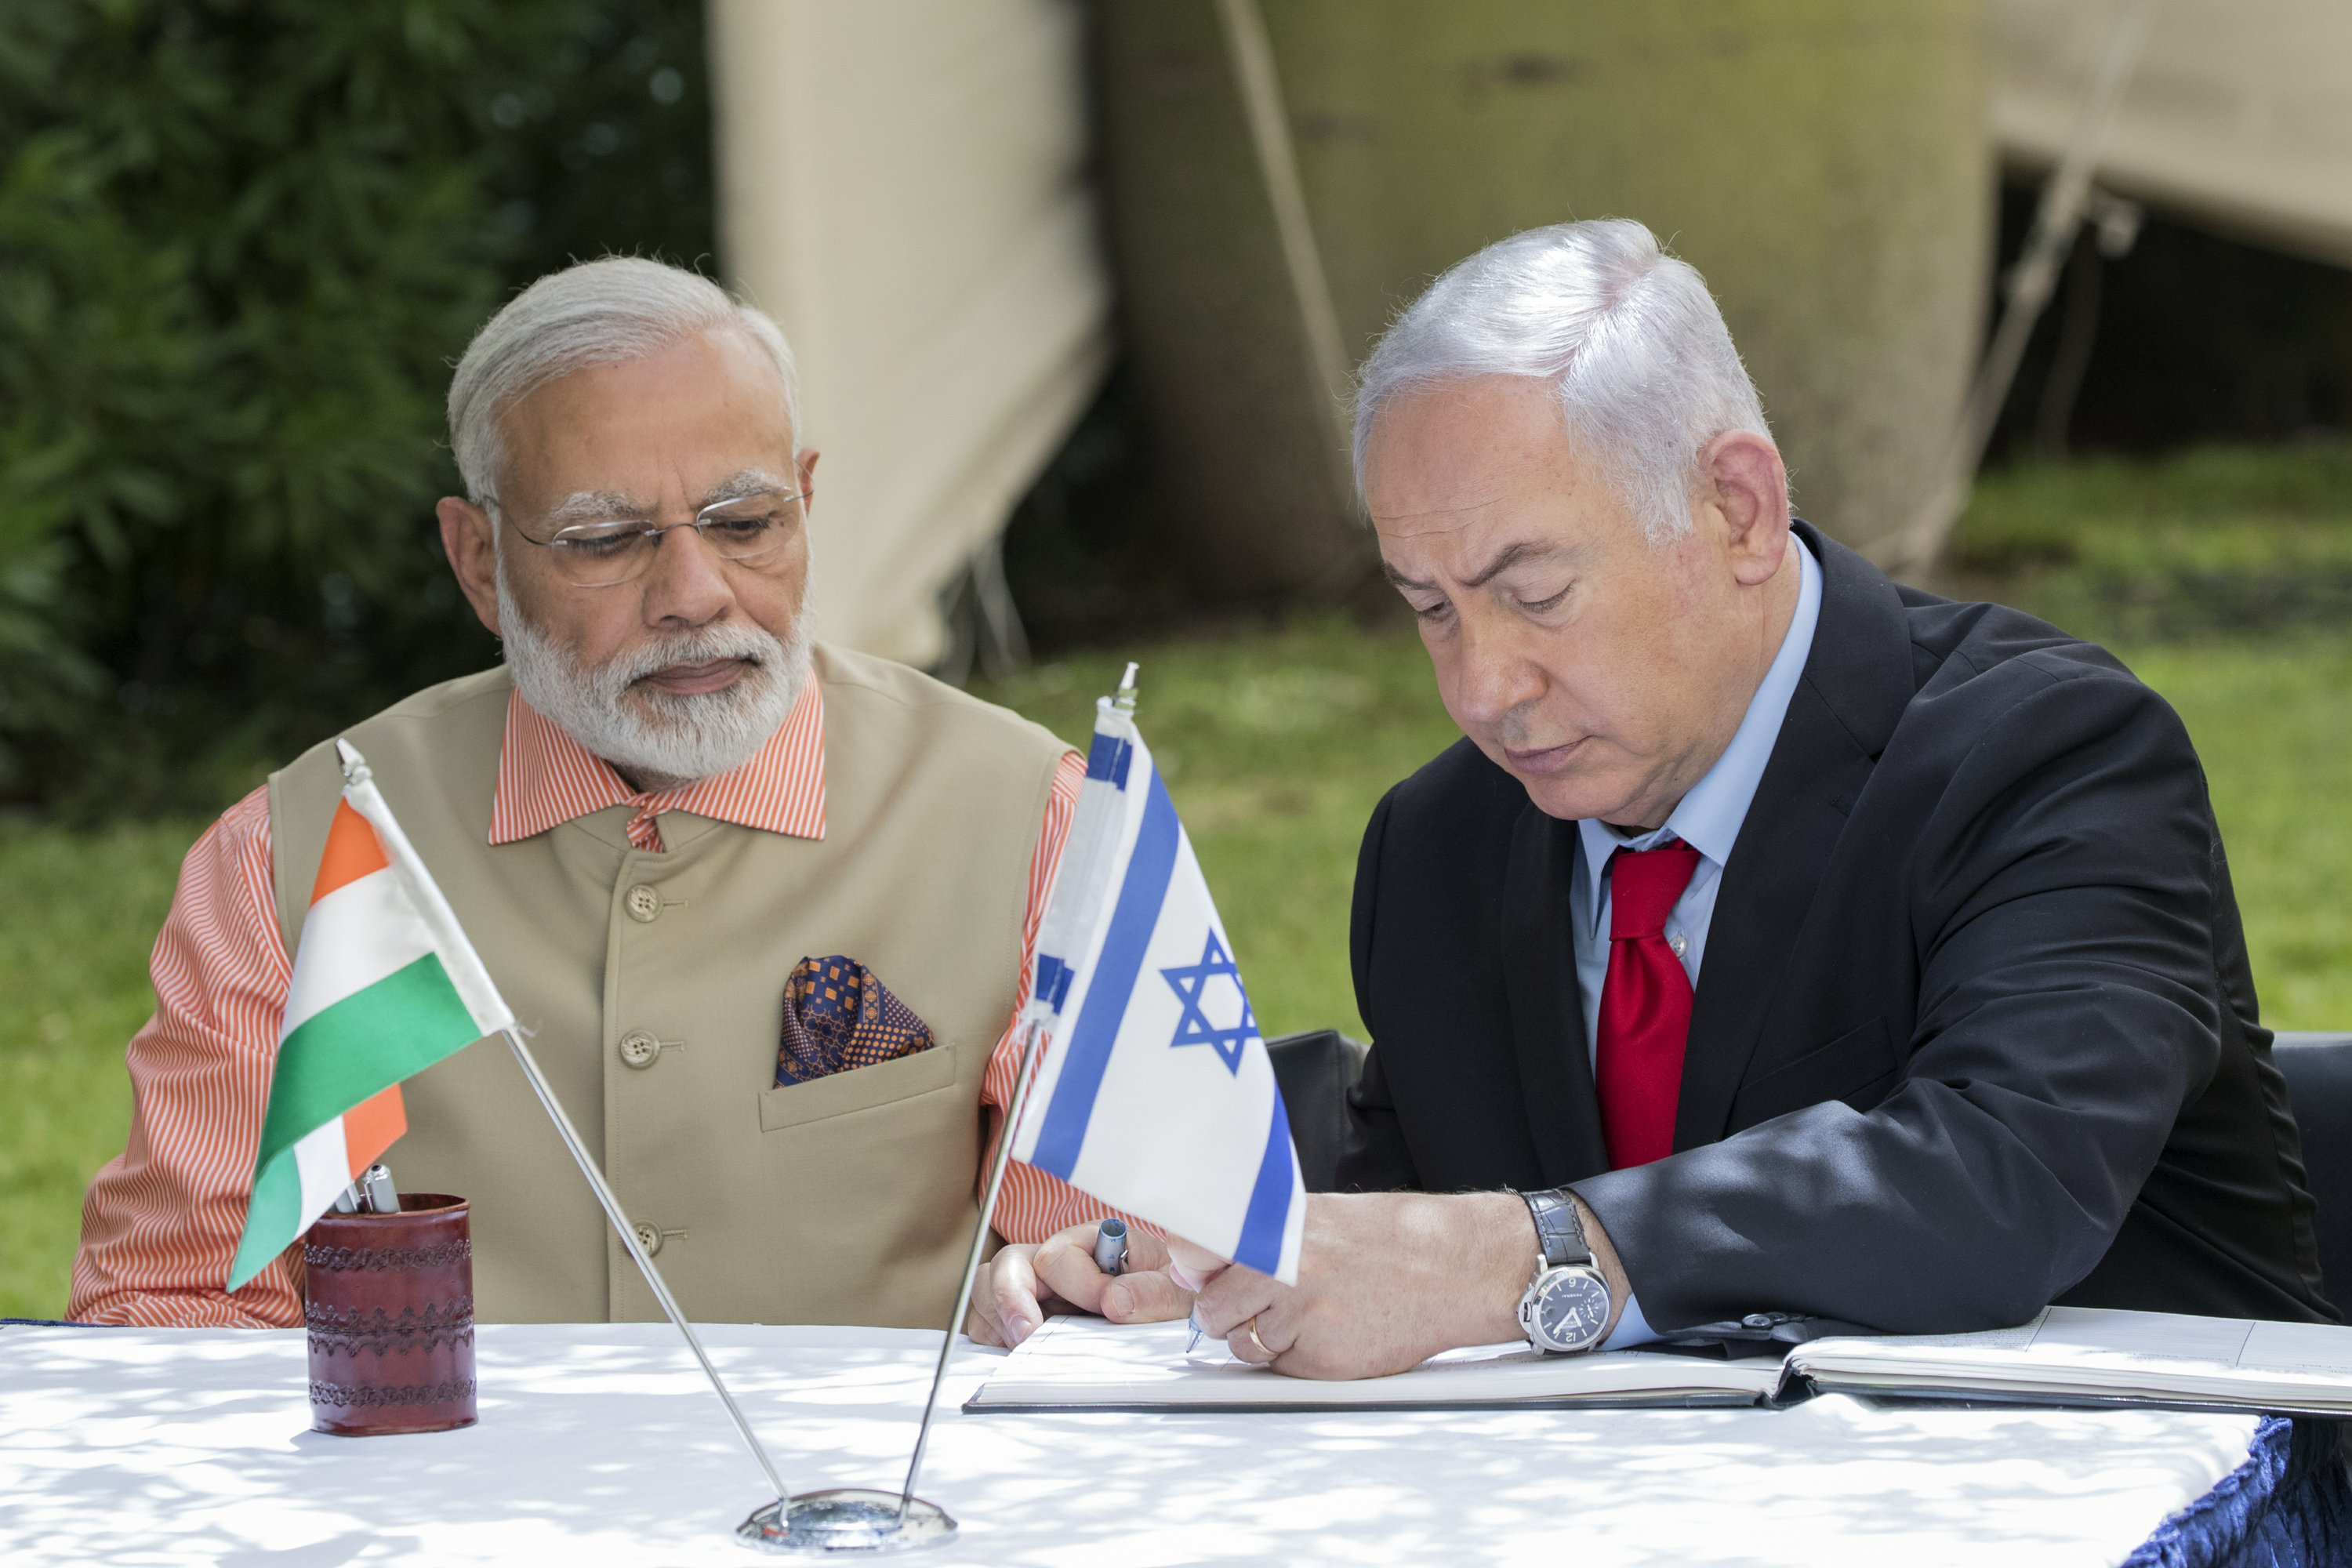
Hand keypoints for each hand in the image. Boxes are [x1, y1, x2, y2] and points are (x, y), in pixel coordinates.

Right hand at [964, 1220, 1195, 1347]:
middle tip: (1027, 1337)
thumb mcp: (1178, 1292)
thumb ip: (1152, 1292)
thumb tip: (1113, 1302)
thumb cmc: (1174, 1295)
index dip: (1076, 1284)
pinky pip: (987, 1319)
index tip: (1103, 1309)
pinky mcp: (1024, 1316)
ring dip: (997, 1319)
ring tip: (1022, 1349)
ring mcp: (1037, 1289)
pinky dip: (991, 1337)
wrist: (1173, 1314)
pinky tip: (1016, 1354)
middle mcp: (1058, 1261)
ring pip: (987, 1287)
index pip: (1058, 1254)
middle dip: (1010, 1299)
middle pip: (1009, 1264)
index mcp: (1092, 1242)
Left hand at [1191, 1190, 1627, 1379]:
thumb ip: (1247, 1240)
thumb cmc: (1380, 1241)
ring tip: (1315, 1310)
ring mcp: (1299, 1311)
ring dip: (1265, 1336)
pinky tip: (1333, 1330)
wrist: (1449, 1266)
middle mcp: (1279, 1265)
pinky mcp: (1320, 1354)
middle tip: (1275, 1298)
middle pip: (1210, 1310)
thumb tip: (1183, 1264)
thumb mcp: (1309, 1221)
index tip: (1143, 1287)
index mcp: (1272, 1226)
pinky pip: (1279, 1366)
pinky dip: (1296, 1357)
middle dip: (1230, 1313)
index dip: (1175, 1274)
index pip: (1192, 1252)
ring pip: (1240, 1342)